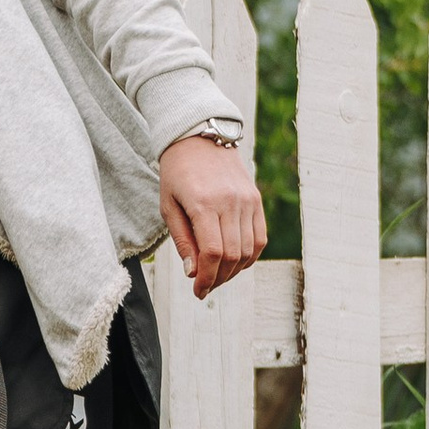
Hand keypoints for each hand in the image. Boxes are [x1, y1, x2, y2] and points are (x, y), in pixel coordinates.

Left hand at [159, 133, 265, 299]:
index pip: (212, 252)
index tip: (198, 291)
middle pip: (231, 255)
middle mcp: (230, 202)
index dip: (207, 278)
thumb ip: (183, 241)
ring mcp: (247, 201)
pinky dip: (249, 256)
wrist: (199, 138)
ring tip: (217, 275)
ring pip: (248, 250)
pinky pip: (259, 237)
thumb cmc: (177, 173)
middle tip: (204, 286)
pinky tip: (233, 262)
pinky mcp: (256, 200)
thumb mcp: (168, 206)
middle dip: (218, 278)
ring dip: (233, 270)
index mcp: (203, 204)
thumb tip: (194, 273)